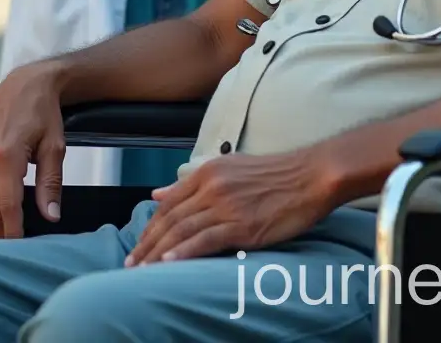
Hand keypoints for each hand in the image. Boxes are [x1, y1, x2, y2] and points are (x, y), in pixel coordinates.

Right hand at [0, 62, 65, 238]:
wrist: (25, 85)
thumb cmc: (42, 112)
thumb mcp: (55, 146)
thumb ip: (51, 183)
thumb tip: (51, 215)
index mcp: (7, 154)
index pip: (7, 205)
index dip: (13, 230)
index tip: (20, 245)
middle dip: (2, 229)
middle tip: (16, 244)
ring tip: (6, 232)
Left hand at [125, 148, 336, 265]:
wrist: (310, 176)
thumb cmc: (275, 174)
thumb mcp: (229, 168)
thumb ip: (192, 182)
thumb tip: (158, 193)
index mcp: (208, 171)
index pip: (168, 203)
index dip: (149, 227)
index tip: (138, 246)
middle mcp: (212, 186)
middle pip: (170, 219)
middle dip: (147, 244)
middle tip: (130, 265)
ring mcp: (226, 205)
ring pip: (182, 232)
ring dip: (157, 254)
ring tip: (141, 272)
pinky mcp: (241, 224)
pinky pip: (204, 240)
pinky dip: (183, 253)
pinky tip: (168, 264)